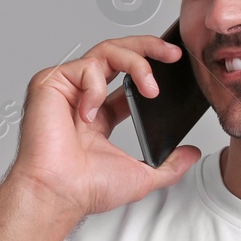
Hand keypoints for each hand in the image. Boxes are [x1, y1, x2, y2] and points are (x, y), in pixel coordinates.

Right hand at [7, 34, 202, 219]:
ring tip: (150, 87)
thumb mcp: (142, 175)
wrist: (60, 193)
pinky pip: (84, 67)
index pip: (125, 77)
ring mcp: (66, 88)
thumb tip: (191, 154)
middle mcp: (82, 97)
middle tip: (172, 53)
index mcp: (99, 115)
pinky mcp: (49, 83)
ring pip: (105, 51)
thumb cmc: (86, 188)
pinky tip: (89, 115)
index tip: (175, 63)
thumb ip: (170, 165)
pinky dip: (95, 89)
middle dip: (148, 47)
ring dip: (135, 63)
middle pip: (116, 53)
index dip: (149, 66)